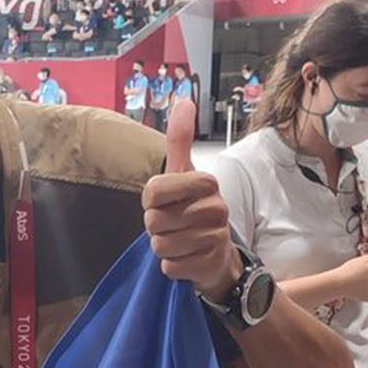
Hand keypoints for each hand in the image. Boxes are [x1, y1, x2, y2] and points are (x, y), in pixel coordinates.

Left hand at [142, 99, 240, 300]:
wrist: (216, 254)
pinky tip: (187, 258)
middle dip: (156, 227)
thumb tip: (184, 100)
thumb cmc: (193, 210)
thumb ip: (180, 139)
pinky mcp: (208, 265)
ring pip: (160, 245)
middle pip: (153, 221)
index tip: (164, 202)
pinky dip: (171, 266)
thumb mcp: (184, 173)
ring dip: (163, 246)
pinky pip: (169, 266)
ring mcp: (215, 238)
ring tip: (180, 241)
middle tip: (173, 224)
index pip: (153, 192)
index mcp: (206, 183)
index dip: (150, 201)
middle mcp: (216, 208)